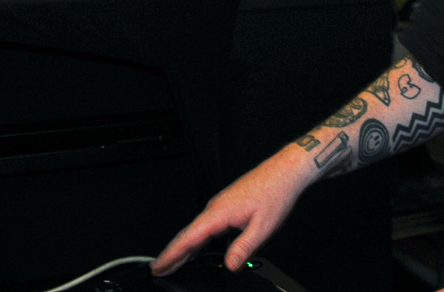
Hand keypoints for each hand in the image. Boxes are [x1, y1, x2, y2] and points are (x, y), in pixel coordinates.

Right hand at [151, 145, 315, 275]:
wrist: (285, 171)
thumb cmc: (276, 193)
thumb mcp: (263, 227)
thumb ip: (243, 248)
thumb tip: (230, 266)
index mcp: (219, 212)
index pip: (188, 238)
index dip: (171, 254)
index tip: (158, 266)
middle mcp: (215, 207)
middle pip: (187, 234)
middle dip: (172, 254)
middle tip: (159, 270)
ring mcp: (220, 205)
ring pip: (196, 230)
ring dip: (184, 248)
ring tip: (173, 264)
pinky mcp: (227, 205)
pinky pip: (206, 226)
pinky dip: (197, 240)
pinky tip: (198, 249)